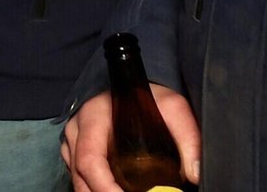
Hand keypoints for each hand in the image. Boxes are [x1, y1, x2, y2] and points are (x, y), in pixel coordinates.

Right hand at [61, 87, 200, 190]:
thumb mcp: (172, 106)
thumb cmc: (147, 95)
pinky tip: (117, 191)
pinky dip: (96, 190)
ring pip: (78, 181)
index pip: (90, 159)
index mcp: (93, 116)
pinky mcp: (74, 153)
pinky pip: (80, 179)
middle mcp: (77, 130)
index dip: (104, 187)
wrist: (131, 85)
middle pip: (80, 176)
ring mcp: (72, 142)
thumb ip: (188, 137)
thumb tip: (195, 174)